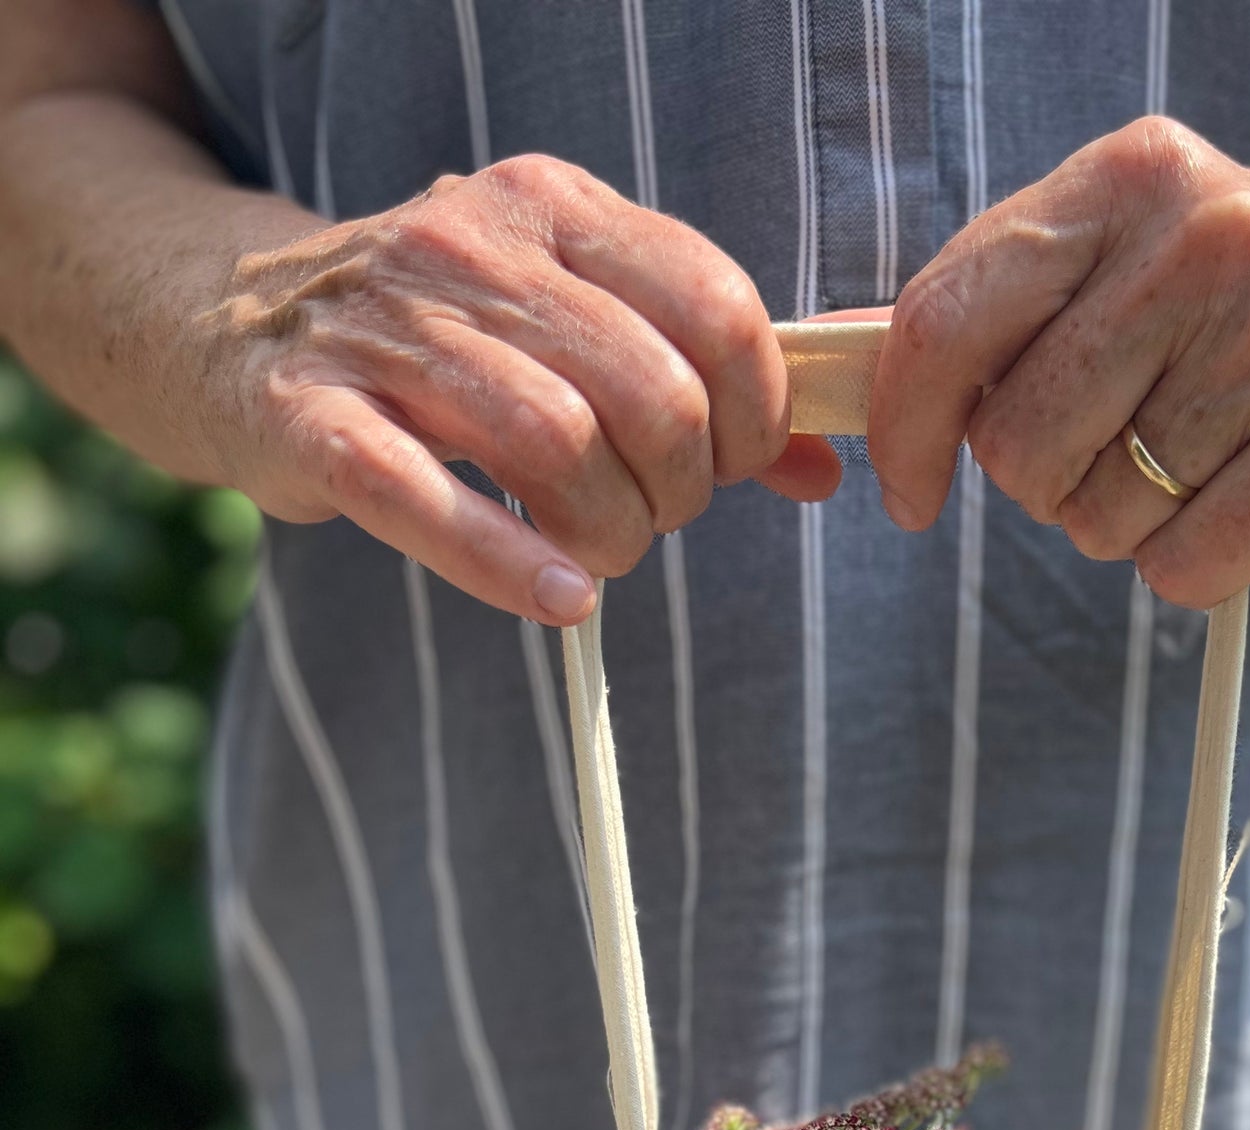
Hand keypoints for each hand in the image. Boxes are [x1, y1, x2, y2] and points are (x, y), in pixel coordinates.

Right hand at [197, 154, 840, 621]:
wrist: (222, 325)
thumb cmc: (428, 344)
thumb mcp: (561, 320)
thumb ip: (690, 381)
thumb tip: (823, 469)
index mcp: (553, 209)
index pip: (715, 306)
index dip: (751, 415)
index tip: (724, 465)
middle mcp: (474, 249)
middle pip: (650, 392)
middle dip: (680, 490)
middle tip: (651, 521)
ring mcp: (387, 332)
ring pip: (558, 445)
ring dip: (609, 535)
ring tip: (597, 558)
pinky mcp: (313, 419)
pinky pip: (427, 499)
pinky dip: (512, 564)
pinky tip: (563, 596)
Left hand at [868, 116, 1249, 608]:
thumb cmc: (1248, 330)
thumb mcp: (1126, 270)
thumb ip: (998, 309)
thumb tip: (829, 365)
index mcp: (1133, 174)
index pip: (949, 319)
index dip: (905, 430)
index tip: (913, 491)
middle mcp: (1212, 233)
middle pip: (1019, 442)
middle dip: (1052, 482)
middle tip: (1130, 453)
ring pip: (1101, 515)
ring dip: (1135, 524)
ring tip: (1209, 465)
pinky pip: (1183, 565)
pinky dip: (1198, 567)